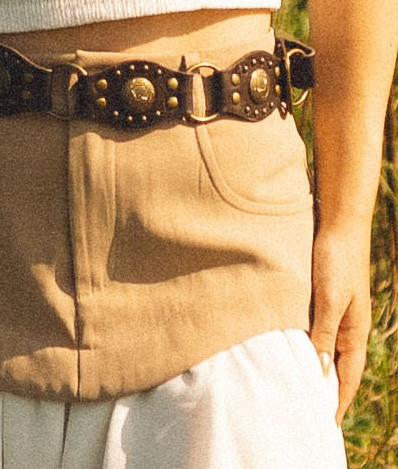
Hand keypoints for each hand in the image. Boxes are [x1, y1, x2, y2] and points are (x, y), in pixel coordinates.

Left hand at [309, 220, 372, 421]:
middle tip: (304, 410)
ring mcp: (336, 312)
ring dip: (313, 366)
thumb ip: (324, 333)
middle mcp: (348, 326)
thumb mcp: (329, 298)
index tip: (323, 423)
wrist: (338, 221)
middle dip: (324, 389)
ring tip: (295, 385)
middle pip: (336, 367)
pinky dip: (306, 343)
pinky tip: (290, 347)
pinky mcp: (323, 297)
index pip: (347, 378)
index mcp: (355, 332)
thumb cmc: (336, 258)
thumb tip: (320, 373)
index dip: (336, 400)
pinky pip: (315, 330)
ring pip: (324, 348)